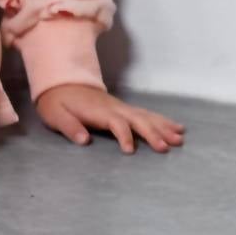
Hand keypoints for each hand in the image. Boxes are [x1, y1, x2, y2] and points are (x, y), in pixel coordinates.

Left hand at [36, 84, 185, 152]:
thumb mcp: (56, 115)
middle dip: (154, 132)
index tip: (129, 151)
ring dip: (164, 127)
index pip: (116, 123)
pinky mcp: (123, 109)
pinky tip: (176, 128)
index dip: (124, 136)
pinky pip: (146, 114)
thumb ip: (70, 127)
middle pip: (138, 119)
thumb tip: (84, 140)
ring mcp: (121, 107)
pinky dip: (162, 121)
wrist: (61, 84)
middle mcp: (114, 108)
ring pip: (146, 116)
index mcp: (98, 111)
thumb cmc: (57, 103)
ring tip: (180, 139)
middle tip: (167, 147)